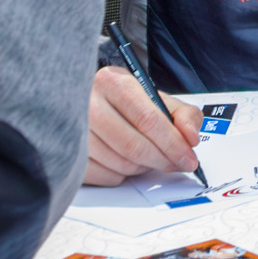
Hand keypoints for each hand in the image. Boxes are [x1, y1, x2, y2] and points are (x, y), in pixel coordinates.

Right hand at [82, 64, 202, 185]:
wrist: (89, 102)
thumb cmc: (125, 102)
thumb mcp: (157, 97)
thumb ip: (183, 114)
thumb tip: (190, 138)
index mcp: (112, 82)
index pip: (148, 119)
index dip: (173, 143)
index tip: (189, 158)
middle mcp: (87, 103)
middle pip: (133, 145)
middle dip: (163, 160)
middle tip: (178, 164)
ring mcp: (73, 131)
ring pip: (120, 163)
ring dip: (143, 167)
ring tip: (149, 157)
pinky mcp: (66, 154)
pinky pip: (104, 176)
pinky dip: (122, 175)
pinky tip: (125, 160)